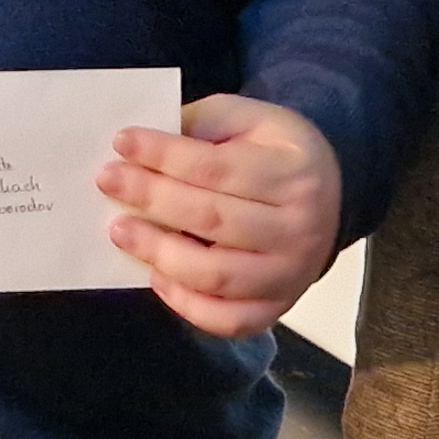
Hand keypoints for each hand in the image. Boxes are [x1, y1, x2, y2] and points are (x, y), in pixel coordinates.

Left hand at [97, 93, 339, 337]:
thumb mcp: (250, 119)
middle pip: (212, 219)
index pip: (217, 167)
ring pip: (215, 275)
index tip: (122, 142)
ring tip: (121, 230)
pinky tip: (156, 275)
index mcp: (294, 174)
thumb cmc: (275, 153)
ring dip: (159, 253)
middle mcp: (300, 229)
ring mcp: (290, 275)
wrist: (331, 194)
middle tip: (108, 181)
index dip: (164, 155)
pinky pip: (226, 319)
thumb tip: (141, 147)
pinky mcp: (277, 308)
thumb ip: (202, 125)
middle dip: (152, 198)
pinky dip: (185, 303)